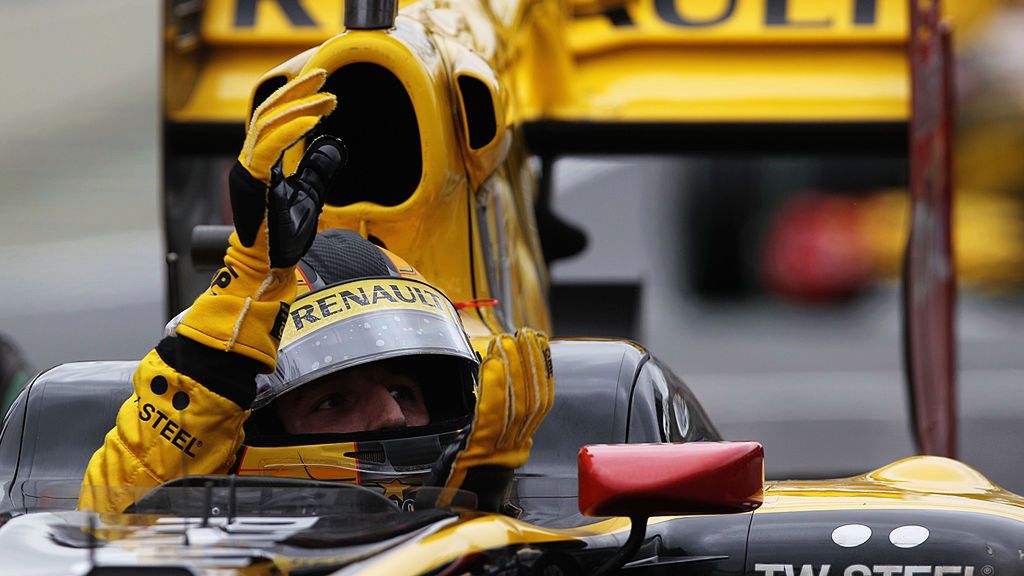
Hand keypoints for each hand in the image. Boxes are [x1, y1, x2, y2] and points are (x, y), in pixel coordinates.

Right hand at [229, 69, 342, 267]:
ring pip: (267, 124)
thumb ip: (316, 169)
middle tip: (324, 75)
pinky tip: (312, 120)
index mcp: (259, 161)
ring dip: (299, 106)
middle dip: (296, 90)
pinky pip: (268, 149)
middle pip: (268, 111)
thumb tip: (331, 144)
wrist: (269, 267)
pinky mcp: (252, 185)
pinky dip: (290, 131)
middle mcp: (249, 162)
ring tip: (328, 97)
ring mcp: (247, 172)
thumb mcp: (308, 194)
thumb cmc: (283, 236)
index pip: (274, 117)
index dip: (297, 98)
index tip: (325, 88)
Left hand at [434, 329, 554, 511]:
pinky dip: (492, 387)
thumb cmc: (460, 488)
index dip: (543, 372)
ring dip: (512, 367)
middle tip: (525, 334)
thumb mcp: (481, 453)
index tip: (540, 345)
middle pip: (530, 399)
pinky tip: (491, 364)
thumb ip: (491, 427)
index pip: (539, 403)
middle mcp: (514, 448)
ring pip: (514, 404)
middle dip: (530, 363)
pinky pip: (489, 415)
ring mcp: (498, 450)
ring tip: (508, 340)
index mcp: (518, 446)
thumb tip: (492, 393)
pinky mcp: (478, 452)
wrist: (451, 519)